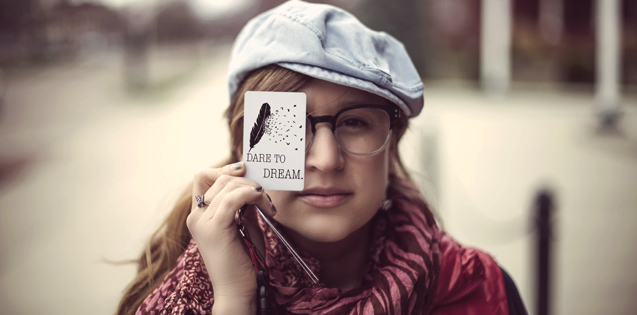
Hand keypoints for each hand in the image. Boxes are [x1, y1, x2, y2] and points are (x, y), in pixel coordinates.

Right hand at [187, 161, 275, 309]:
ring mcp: (202, 222)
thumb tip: (251, 183)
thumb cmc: (244, 259)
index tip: (246, 173)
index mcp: (199, 214)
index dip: (224, 169)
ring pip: (228, 186)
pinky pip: (232, 199)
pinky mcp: (214, 229)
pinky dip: (251, 195)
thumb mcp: (243, 223)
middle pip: (220, 178)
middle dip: (247, 181)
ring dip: (253, 189)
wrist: (239, 289)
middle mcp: (196, 216)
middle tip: (265, 197)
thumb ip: (242, 203)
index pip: (202, 176)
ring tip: (267, 205)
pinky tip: (263, 204)